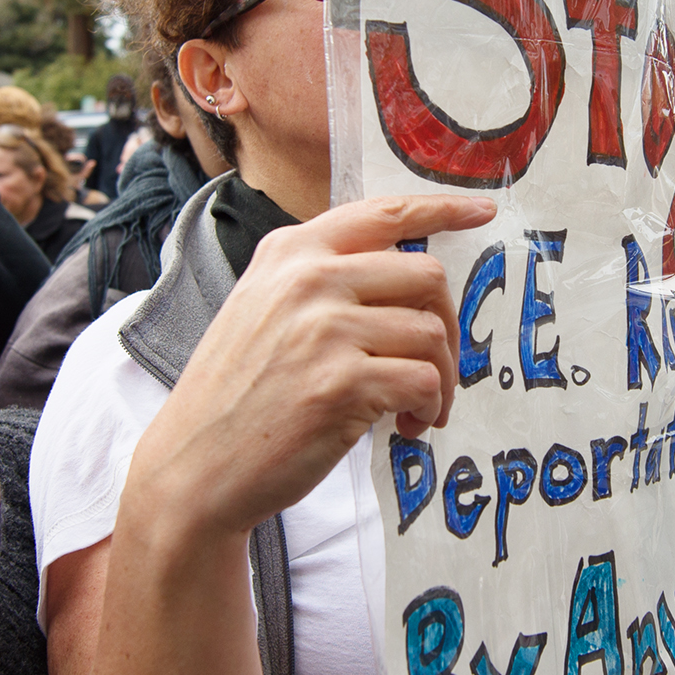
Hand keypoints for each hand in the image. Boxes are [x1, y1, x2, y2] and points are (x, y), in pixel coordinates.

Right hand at [138, 193, 492, 539]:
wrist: (193, 465)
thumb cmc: (237, 395)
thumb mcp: (263, 308)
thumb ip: (322, 281)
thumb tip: (405, 276)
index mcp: (291, 252)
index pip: (383, 213)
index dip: (442, 209)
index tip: (481, 212)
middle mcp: (309, 278)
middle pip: (426, 275)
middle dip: (446, 326)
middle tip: (435, 368)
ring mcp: (324, 327)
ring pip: (432, 333)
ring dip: (441, 380)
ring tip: (414, 410)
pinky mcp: (341, 382)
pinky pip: (425, 381)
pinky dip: (429, 409)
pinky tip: (406, 428)